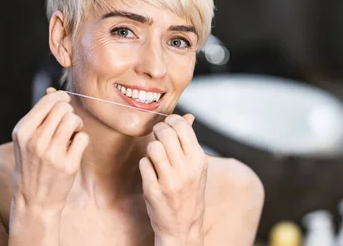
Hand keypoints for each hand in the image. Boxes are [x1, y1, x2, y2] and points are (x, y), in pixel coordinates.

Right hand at [11, 87, 88, 213]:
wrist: (34, 199)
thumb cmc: (33, 163)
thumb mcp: (27, 139)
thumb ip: (40, 115)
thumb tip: (53, 90)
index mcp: (22, 130)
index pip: (49, 101)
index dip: (61, 99)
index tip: (64, 105)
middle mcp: (35, 141)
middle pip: (64, 108)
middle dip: (69, 113)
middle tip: (67, 125)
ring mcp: (51, 153)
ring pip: (74, 120)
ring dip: (77, 125)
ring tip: (71, 135)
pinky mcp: (68, 164)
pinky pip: (83, 137)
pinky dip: (82, 140)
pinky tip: (74, 149)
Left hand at [139, 114, 207, 244]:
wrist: (183, 226)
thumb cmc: (190, 193)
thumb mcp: (197, 167)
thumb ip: (190, 141)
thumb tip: (188, 117)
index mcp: (199, 160)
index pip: (182, 126)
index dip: (170, 121)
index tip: (167, 125)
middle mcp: (186, 169)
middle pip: (165, 133)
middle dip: (157, 130)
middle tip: (157, 136)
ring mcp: (170, 181)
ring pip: (152, 147)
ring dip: (150, 147)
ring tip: (154, 154)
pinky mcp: (154, 191)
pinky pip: (143, 164)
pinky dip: (145, 164)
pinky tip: (151, 171)